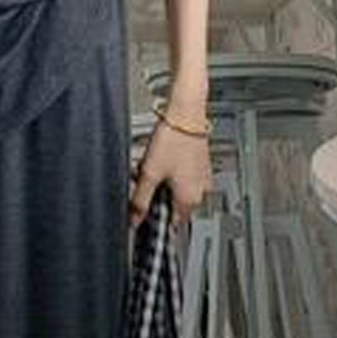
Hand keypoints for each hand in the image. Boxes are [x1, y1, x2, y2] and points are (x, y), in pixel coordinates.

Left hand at [128, 117, 211, 231]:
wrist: (185, 114)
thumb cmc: (172, 140)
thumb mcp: (149, 174)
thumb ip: (140, 201)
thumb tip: (134, 220)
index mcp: (189, 199)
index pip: (172, 223)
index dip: (155, 219)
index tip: (143, 213)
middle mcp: (200, 191)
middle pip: (172, 205)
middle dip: (156, 197)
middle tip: (144, 182)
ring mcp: (202, 178)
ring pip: (176, 190)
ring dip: (162, 184)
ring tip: (151, 166)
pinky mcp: (200, 166)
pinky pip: (183, 178)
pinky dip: (170, 173)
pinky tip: (161, 160)